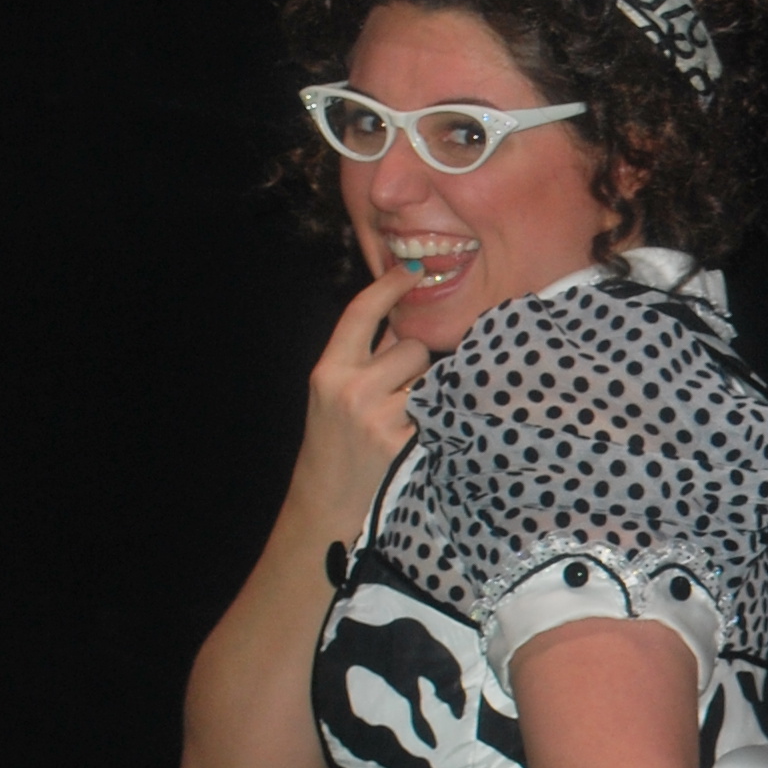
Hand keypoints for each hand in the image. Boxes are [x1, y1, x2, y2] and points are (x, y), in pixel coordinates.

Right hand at [294, 267, 428, 534]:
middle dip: (415, 363)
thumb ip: (367, 355)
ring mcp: (379, 415)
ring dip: (427, 389)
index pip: (360, 313)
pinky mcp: (404, 440)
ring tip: (404, 415)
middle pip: (413, 346)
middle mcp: (351, 388)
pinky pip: (439, 407)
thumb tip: (406, 313)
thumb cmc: (337, 439)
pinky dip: (437, 415)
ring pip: (430, 375)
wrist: (328, 498)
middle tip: (396, 394)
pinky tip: (418, 432)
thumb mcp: (334, 392)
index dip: (388, 285)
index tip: (413, 269)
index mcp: (329, 370)